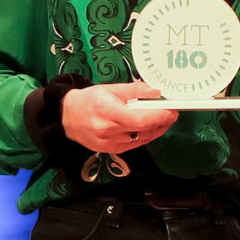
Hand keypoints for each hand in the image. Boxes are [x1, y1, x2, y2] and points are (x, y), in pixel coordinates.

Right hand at [61, 82, 176, 152]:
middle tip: (170, 112)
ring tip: (161, 119)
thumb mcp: (110, 89)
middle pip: (144, 130)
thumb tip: (155, 91)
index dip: (159, 116)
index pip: (140, 119)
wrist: (67, 117)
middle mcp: (108, 130)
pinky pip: (135, 144)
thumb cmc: (88, 101)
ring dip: (156, 129)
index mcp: (107, 111)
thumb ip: (134, 90)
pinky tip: (148, 127)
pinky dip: (145, 135)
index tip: (171, 110)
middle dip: (162, 121)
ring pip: (142, 138)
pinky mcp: (112, 150)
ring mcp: (110, 143)